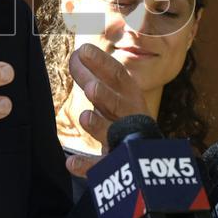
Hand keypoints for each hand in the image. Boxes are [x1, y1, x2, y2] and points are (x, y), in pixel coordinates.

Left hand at [64, 43, 148, 177]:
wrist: (147, 159)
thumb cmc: (125, 121)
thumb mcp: (116, 97)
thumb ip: (98, 79)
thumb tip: (79, 53)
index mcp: (131, 98)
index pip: (119, 76)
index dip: (102, 63)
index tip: (83, 51)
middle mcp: (130, 117)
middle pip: (116, 103)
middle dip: (104, 93)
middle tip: (89, 85)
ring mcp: (124, 141)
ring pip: (114, 133)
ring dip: (100, 125)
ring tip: (86, 116)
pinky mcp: (116, 165)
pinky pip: (102, 166)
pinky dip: (87, 166)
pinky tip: (70, 163)